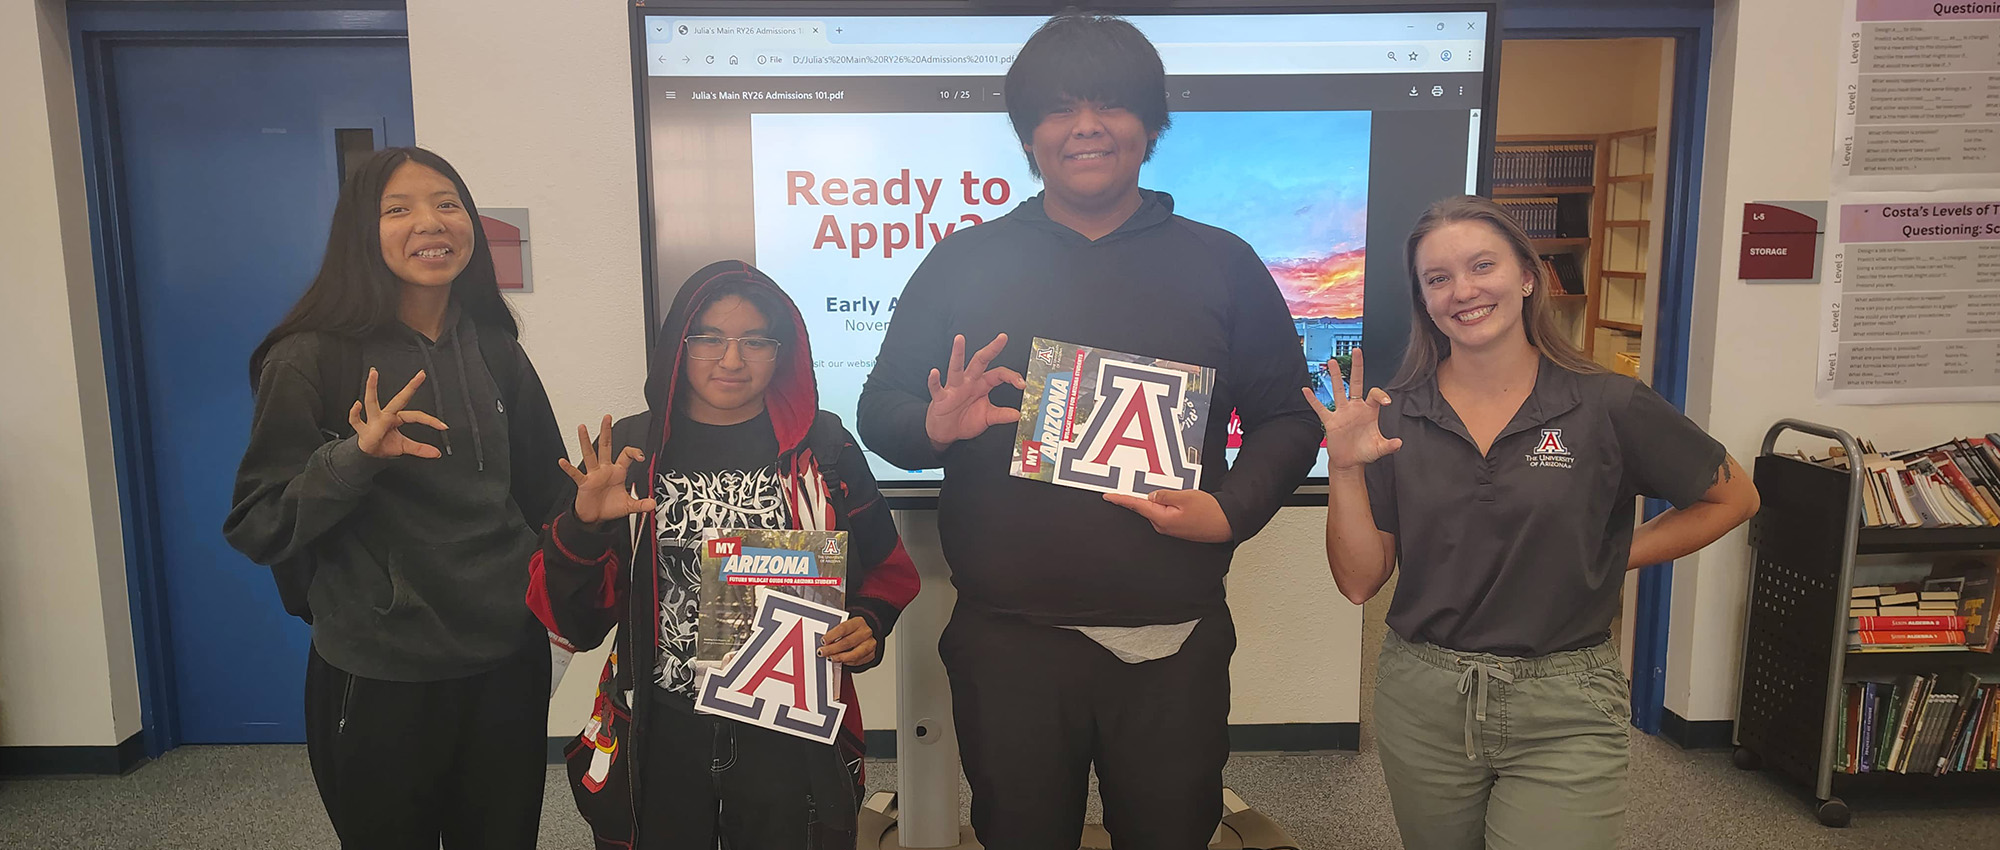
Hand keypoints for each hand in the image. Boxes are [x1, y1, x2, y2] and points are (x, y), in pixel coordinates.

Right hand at [349, 368, 447, 458]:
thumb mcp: (404, 447)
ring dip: (372, 388)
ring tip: (374, 374)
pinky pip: (356, 420)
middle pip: (399, 399)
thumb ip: (420, 449)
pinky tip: (357, 405)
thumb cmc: (384, 444)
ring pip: (372, 402)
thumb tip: (437, 453)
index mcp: (397, 418)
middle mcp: (385, 415)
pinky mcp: (362, 429)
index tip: (443, 426)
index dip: (430, 421)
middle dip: (410, 387)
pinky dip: (355, 413)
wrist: (368, 452)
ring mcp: (373, 420)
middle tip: (421, 375)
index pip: (416, 416)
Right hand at [559, 415, 657, 524]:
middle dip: (607, 431)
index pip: (626, 455)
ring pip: (590, 454)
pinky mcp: (584, 483)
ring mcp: (593, 475)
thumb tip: (653, 503)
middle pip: (606, 446)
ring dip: (586, 441)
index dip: (635, 453)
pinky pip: (576, 474)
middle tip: (607, 417)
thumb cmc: (609, 507)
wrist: (595, 517)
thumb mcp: (628, 506)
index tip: (641, 457)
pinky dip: (569, 468)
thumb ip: (641, 504)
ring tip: (582, 428)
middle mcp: (605, 470)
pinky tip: (563, 461)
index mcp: (618, 472)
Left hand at [820, 616, 877, 666]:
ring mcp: (870, 644)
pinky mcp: (871, 655)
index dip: (832, 636)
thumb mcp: (846, 625)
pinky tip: (840, 660)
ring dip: (839, 657)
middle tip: (822, 652)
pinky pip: (857, 661)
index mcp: (858, 622)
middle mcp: (866, 633)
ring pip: (854, 654)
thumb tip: (824, 642)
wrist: (869, 633)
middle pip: (847, 642)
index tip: (823, 641)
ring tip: (830, 658)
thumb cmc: (854, 630)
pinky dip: (847, 662)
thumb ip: (837, 632)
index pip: (843, 628)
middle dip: (832, 649)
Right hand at [925, 333, 1025, 451]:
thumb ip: (1001, 415)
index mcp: (982, 385)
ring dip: (957, 354)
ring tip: (959, 340)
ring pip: (956, 368)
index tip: (1022, 384)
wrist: (946, 432)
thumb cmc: (965, 420)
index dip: (1011, 377)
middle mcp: (969, 382)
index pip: (999, 374)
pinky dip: (935, 380)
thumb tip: (1017, 414)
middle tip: (1002, 338)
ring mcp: (954, 388)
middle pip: (980, 361)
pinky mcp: (941, 398)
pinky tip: (935, 372)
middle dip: (991, 349)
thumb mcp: (987, 418)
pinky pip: (937, 387)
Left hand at [1103, 488, 1232, 542]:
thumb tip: (1151, 495)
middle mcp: (1162, 525)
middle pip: (1146, 506)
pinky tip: (1179, 499)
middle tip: (1159, 485)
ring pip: (1157, 508)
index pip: (1136, 506)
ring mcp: (1169, 527)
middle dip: (1149, 495)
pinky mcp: (1175, 526)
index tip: (1108, 496)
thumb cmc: (1210, 512)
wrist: (1226, 524)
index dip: (1120, 500)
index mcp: (1162, 518)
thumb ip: (1165, 495)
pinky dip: (1167, 504)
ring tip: (1180, 494)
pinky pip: (1165, 512)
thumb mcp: (1186, 497)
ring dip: (1161, 499)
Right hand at [1302, 349, 1401, 470]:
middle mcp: (1355, 408)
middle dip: (1357, 367)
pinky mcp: (1330, 421)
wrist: (1350, 462)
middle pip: (1356, 382)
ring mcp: (1342, 413)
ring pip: (1338, 390)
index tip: (1387, 401)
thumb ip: (1389, 445)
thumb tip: (1398, 443)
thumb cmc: (1364, 453)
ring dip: (1336, 376)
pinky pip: (1320, 408)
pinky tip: (1307, 390)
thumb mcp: (1379, 449)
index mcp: (1369, 411)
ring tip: (1332, 362)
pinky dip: (1313, 400)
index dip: (1381, 395)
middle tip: (1357, 351)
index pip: (1375, 395)